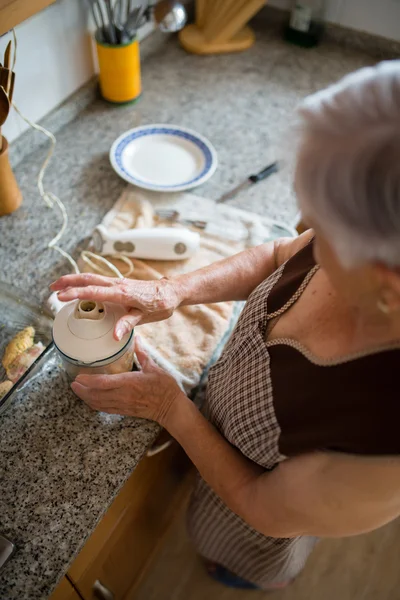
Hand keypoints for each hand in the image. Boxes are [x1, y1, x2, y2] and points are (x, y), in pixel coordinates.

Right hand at [50, 273, 181, 339]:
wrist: (172, 292)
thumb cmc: (160, 304)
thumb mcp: (145, 317)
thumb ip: (128, 324)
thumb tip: (115, 336)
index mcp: (122, 293)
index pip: (94, 292)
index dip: (76, 293)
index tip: (61, 296)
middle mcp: (118, 284)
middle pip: (88, 279)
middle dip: (68, 281)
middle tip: (52, 288)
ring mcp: (118, 282)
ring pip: (91, 277)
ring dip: (74, 280)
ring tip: (59, 286)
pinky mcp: (119, 284)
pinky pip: (98, 281)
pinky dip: (84, 282)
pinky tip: (78, 288)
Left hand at [71, 337, 184, 425]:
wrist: (171, 407)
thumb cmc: (164, 387)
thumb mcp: (153, 367)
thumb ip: (142, 354)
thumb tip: (137, 339)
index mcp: (129, 383)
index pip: (102, 383)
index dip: (88, 381)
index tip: (78, 376)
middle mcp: (122, 395)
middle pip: (95, 395)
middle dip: (81, 390)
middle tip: (72, 383)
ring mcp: (122, 405)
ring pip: (98, 403)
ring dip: (85, 398)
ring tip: (77, 391)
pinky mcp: (124, 411)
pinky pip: (105, 409)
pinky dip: (95, 405)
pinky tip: (90, 400)